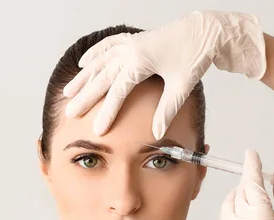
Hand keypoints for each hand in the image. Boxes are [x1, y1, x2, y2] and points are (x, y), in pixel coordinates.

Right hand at [63, 11, 266, 138]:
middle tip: (70, 112)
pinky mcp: (134, 40)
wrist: (205, 31)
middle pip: (101, 77)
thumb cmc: (195, 55)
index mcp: (140, 61)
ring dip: (83, 77)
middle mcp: (130, 50)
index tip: (98, 130)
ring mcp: (130, 43)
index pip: (117, 91)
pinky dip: (94, 54)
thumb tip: (157, 133)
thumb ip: (167, 110)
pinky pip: (108, 46)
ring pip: (100, 62)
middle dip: (85, 97)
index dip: (107, 112)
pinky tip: (84, 63)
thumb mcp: (182, 86)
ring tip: (68, 92)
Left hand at [219, 150, 273, 219]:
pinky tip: (248, 215)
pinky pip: (225, 217)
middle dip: (250, 184)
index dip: (252, 167)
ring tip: (259, 204)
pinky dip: (233, 210)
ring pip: (229, 203)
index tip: (251, 154)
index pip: (252, 184)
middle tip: (265, 186)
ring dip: (241, 197)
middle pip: (240, 192)